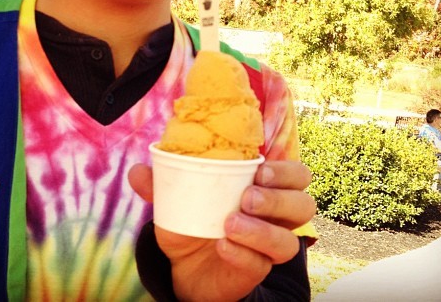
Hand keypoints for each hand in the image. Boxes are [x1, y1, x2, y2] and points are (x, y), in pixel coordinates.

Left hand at [128, 160, 315, 301]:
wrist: (185, 266)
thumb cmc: (192, 220)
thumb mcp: (176, 199)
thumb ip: (160, 183)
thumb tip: (137, 170)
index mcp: (263, 187)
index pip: (296, 174)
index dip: (286, 171)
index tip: (258, 169)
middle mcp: (274, 216)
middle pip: (303, 204)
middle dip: (279, 199)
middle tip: (247, 197)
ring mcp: (269, 245)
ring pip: (289, 240)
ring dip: (262, 230)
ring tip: (230, 222)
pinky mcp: (258, 270)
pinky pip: (263, 264)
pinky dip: (244, 253)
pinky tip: (223, 245)